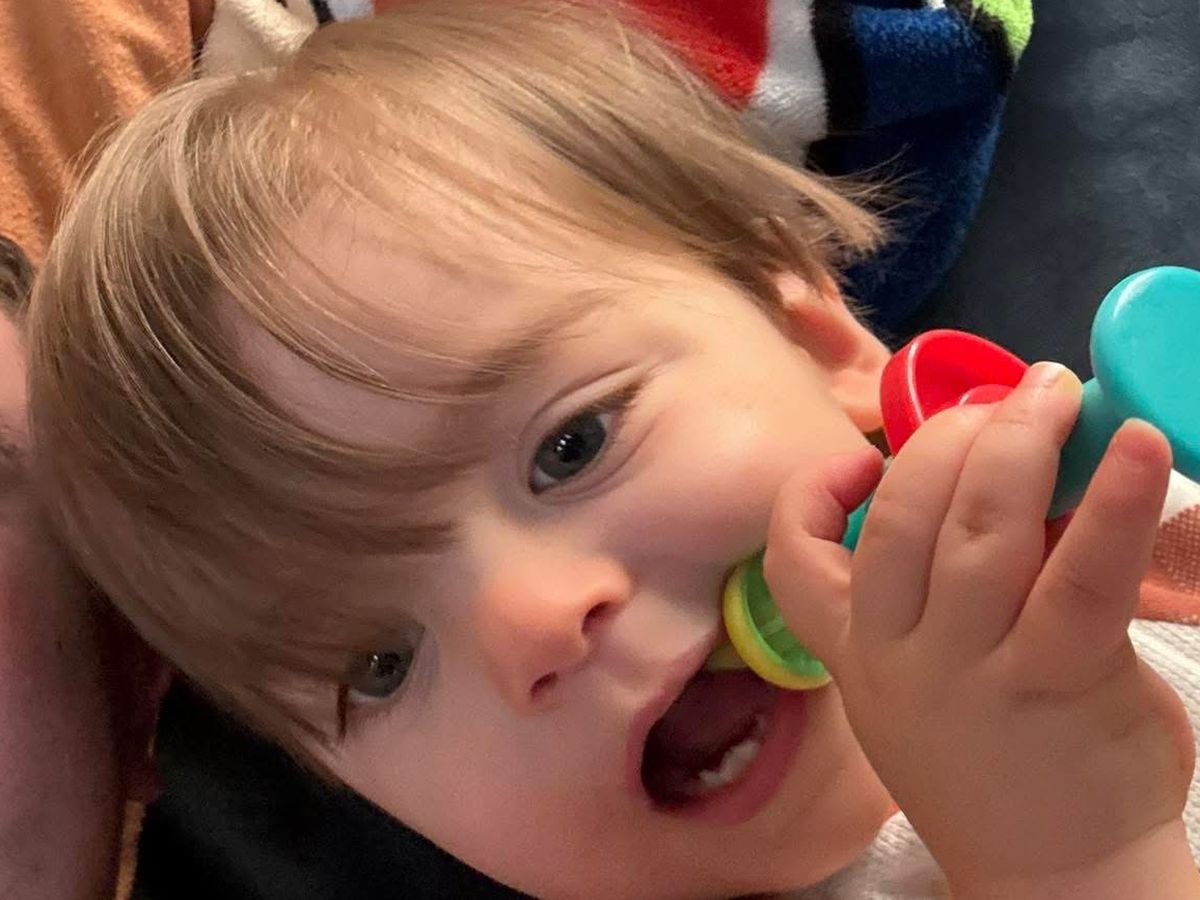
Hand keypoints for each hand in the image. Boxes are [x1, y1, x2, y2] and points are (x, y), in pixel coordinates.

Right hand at [765, 363, 1196, 896]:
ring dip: (1019, 440)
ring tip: (1055, 393)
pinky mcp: (1058, 682)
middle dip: (953, 433)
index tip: (864, 460)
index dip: (812, 493)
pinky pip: (1080, 576)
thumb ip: (943, 585)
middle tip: (1010, 394)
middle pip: (903, 515)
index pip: (792, 562)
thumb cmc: (993, 757)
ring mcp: (971, 670)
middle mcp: (896, 656)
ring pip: (979, 528)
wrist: (1055, 876)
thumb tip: (1009, 466)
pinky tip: (1132, 446)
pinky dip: (1111, 500)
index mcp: (855, 652)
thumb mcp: (930, 678)